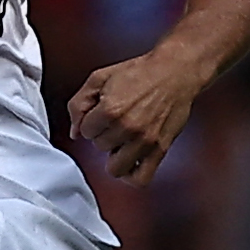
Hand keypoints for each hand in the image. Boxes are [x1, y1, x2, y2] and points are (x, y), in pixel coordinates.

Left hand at [68, 51, 205, 184]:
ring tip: (122, 142)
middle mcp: (128, 128)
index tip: (102, 114)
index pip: (86, 132)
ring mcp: (145, 141)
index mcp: (110, 110)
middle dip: (104, 135)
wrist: (175, 71)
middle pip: (100, 147)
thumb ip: (79, 104)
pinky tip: (130, 163)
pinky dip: (132, 176)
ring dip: (115, 155)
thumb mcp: (99, 78)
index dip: (91, 122)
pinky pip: (141, 178)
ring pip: (115, 167)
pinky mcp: (160, 149)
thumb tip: (74, 131)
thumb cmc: (141, 72)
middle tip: (115, 123)